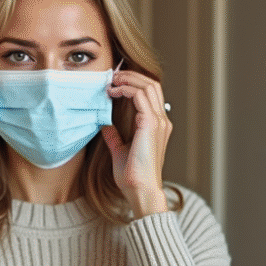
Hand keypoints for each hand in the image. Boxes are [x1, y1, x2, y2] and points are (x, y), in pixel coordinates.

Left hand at [100, 69, 171, 216]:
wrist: (141, 190)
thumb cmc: (132, 176)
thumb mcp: (120, 151)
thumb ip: (114, 137)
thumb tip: (104, 126)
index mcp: (157, 126)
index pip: (151, 94)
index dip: (134, 83)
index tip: (114, 83)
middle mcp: (161, 121)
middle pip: (152, 84)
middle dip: (131, 76)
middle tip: (112, 76)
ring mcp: (159, 121)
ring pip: (148, 85)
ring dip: (128, 79)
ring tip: (112, 81)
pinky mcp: (150, 124)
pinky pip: (140, 95)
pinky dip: (126, 89)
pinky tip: (113, 92)